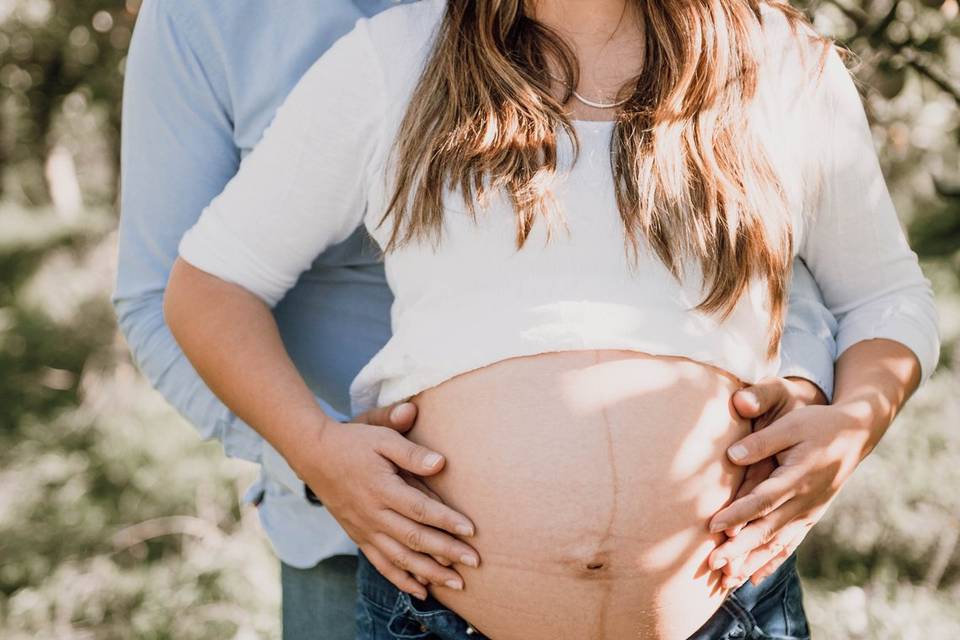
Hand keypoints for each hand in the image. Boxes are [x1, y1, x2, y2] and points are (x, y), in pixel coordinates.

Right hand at [286, 403, 479, 600]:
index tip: (471, 530)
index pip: (419, 509)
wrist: (315, 455)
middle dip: (447, 551)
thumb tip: (440, 463)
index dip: (446, 520)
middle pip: (414, 538)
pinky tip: (422, 590)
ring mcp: (365, 529)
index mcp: (381, 488)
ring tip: (457, 584)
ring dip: (429, 573)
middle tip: (475, 562)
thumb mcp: (382, 438)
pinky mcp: (359, 537)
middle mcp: (373, 514)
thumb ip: (411, 452)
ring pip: (400, 558)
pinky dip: (402, 579)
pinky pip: (381, 564)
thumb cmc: (354, 443)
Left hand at [706, 377, 826, 586]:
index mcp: (797, 478)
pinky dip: (771, 562)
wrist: (856, 435)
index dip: (738, 514)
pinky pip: (789, 545)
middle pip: (767, 531)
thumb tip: (732, 456)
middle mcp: (803, 502)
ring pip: (776, 544)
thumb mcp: (790, 425)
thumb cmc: (818, 425)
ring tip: (726, 581)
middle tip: (713, 563)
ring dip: (751, 563)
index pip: (762, 501)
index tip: (713, 526)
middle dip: (739, 550)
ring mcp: (808, 513)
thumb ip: (761, 442)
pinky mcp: (810, 517)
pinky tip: (754, 579)